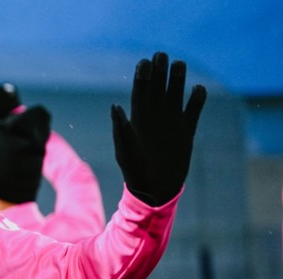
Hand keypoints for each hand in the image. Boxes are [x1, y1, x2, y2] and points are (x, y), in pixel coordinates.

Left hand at [111, 52, 206, 205]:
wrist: (155, 189)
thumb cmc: (135, 171)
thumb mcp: (125, 150)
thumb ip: (121, 128)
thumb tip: (114, 106)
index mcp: (138, 119)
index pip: (140, 92)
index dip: (142, 77)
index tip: (143, 62)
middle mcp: (155, 117)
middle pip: (158, 88)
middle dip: (159, 72)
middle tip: (161, 55)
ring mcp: (171, 122)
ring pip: (175, 94)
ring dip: (177, 79)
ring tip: (179, 64)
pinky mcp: (187, 130)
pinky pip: (194, 110)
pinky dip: (197, 100)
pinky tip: (198, 89)